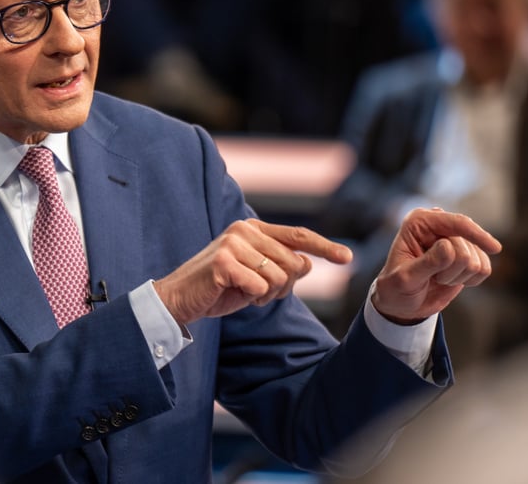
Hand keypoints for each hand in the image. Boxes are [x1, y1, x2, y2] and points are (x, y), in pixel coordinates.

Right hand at [154, 219, 352, 324]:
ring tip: (242, 292)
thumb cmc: (220, 288)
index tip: (347, 257)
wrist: (180, 299)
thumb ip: (283, 267)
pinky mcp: (224, 261)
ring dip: (265, 294)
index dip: (325, 247)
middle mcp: (244, 230)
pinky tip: (232, 293)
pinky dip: (251, 298)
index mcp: (253, 229)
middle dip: (282, 286)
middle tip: (257, 292)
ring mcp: (233, 243)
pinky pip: (260, 287)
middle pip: (293, 263)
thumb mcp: (257, 277)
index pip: (298, 236)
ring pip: (279, 277)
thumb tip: (307, 263)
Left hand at [372, 208, 501, 323]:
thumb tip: (449, 247)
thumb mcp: (406, 278)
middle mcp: (439, 226)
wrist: (402, 303)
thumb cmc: (397, 288)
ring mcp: (455, 240)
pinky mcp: (468, 256)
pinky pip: (485, 268)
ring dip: (458, 276)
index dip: (476, 234)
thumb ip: (427, 263)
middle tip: (432, 276)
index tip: (495, 248)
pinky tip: (452, 280)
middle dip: (451, 269)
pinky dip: (470, 280)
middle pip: (466, 247)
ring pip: (478, 260)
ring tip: (437, 277)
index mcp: (419, 222)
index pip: (456, 223)